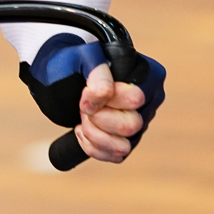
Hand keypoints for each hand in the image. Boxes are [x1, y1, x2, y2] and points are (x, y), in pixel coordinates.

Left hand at [21, 35, 165, 163]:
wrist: (63, 75)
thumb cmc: (75, 62)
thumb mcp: (83, 58)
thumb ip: (97, 72)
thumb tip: (103, 94)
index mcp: (149, 75)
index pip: (135, 99)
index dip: (106, 100)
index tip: (85, 92)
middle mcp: (150, 101)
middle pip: (131, 126)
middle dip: (98, 118)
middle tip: (83, 107)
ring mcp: (141, 122)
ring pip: (124, 147)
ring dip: (94, 135)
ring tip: (82, 119)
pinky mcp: (128, 139)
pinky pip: (117, 156)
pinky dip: (93, 147)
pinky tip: (81, 131)